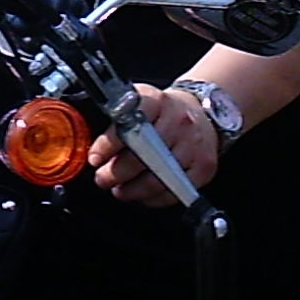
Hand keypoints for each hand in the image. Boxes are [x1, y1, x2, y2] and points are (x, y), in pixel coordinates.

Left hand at [90, 83, 221, 206]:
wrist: (202, 114)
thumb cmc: (163, 113)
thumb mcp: (140, 103)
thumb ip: (118, 121)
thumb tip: (96, 151)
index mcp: (156, 100)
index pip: (129, 121)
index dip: (109, 144)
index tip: (95, 158)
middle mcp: (178, 120)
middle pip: (143, 154)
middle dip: (116, 173)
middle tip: (103, 179)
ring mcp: (193, 144)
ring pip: (158, 177)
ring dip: (133, 190)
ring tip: (120, 190)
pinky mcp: (204, 166)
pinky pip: (175, 191)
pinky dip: (155, 198)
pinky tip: (143, 195)